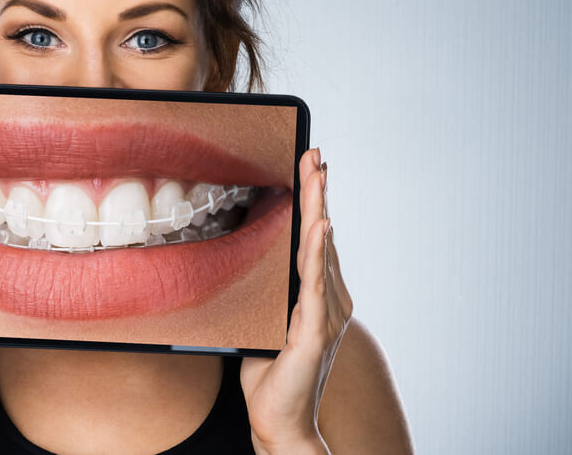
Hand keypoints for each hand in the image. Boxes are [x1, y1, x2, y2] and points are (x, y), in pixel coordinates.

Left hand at [239, 148, 352, 454]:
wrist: (278, 418)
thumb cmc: (268, 370)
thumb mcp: (262, 316)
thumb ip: (265, 288)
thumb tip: (242, 255)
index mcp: (317, 294)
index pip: (314, 238)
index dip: (313, 201)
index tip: (310, 165)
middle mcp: (329, 299)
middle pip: (322, 235)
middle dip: (318, 191)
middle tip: (315, 154)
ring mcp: (326, 314)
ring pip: (320, 250)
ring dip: (319, 207)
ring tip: (318, 173)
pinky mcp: (315, 330)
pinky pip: (316, 284)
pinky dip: (320, 252)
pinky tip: (322, 226)